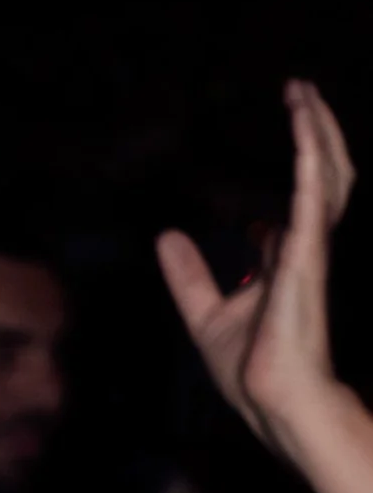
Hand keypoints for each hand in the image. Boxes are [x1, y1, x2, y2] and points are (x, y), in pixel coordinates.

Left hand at [157, 78, 356, 448]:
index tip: (291, 126)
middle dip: (315, 131)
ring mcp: (312, 248)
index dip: (298, 160)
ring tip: (303, 91)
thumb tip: (166, 236)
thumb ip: (189, 275)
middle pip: (321, 174)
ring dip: (316, 128)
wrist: (272, 400)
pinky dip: (309, 150)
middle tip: (301, 91)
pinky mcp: (309, 253)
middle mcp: (307, 247)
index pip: (298, 200)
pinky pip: (312, 189)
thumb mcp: (205, 314)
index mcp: (290, 259)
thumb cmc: (251, 369)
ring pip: (325, 172)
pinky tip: (302, 119)